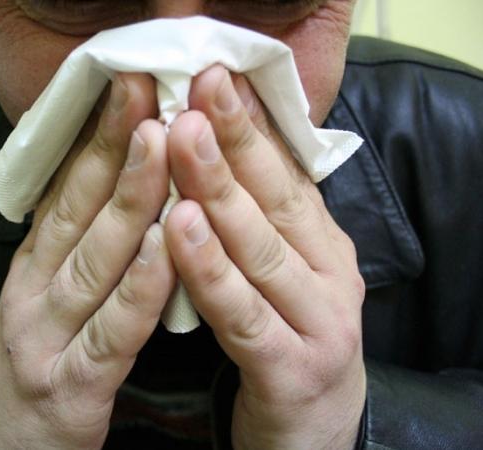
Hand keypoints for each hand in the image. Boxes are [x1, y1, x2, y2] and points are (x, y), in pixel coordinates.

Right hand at [0, 74, 175, 448]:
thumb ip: (70, 245)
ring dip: (129, 201)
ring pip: (94, 261)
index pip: (65, 192)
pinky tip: (168, 249)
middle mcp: (33, 293)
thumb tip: (105, 180)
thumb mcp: (41, 296)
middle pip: (78, 212)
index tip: (127, 88)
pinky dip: (140, 288)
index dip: (96, 139)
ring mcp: (47, 339)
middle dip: (114, 149)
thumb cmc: (37, 365)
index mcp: (31, 268)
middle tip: (145, 93)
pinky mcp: (70, 388)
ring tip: (161, 147)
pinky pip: (112, 332)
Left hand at [164, 65, 365, 448]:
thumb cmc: (287, 341)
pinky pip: (242, 316)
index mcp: (323, 247)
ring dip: (219, 193)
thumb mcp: (284, 273)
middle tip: (195, 95)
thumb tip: (221, 150)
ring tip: (182, 145)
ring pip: (259, 251)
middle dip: (232, 144)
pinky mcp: (291, 371)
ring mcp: (318, 325)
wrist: (314, 436)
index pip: (286, 176)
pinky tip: (177, 232)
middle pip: (274, 202)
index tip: (213, 80)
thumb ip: (260, 221)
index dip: (250, 126)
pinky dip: (209, 272)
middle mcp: (330, 277)